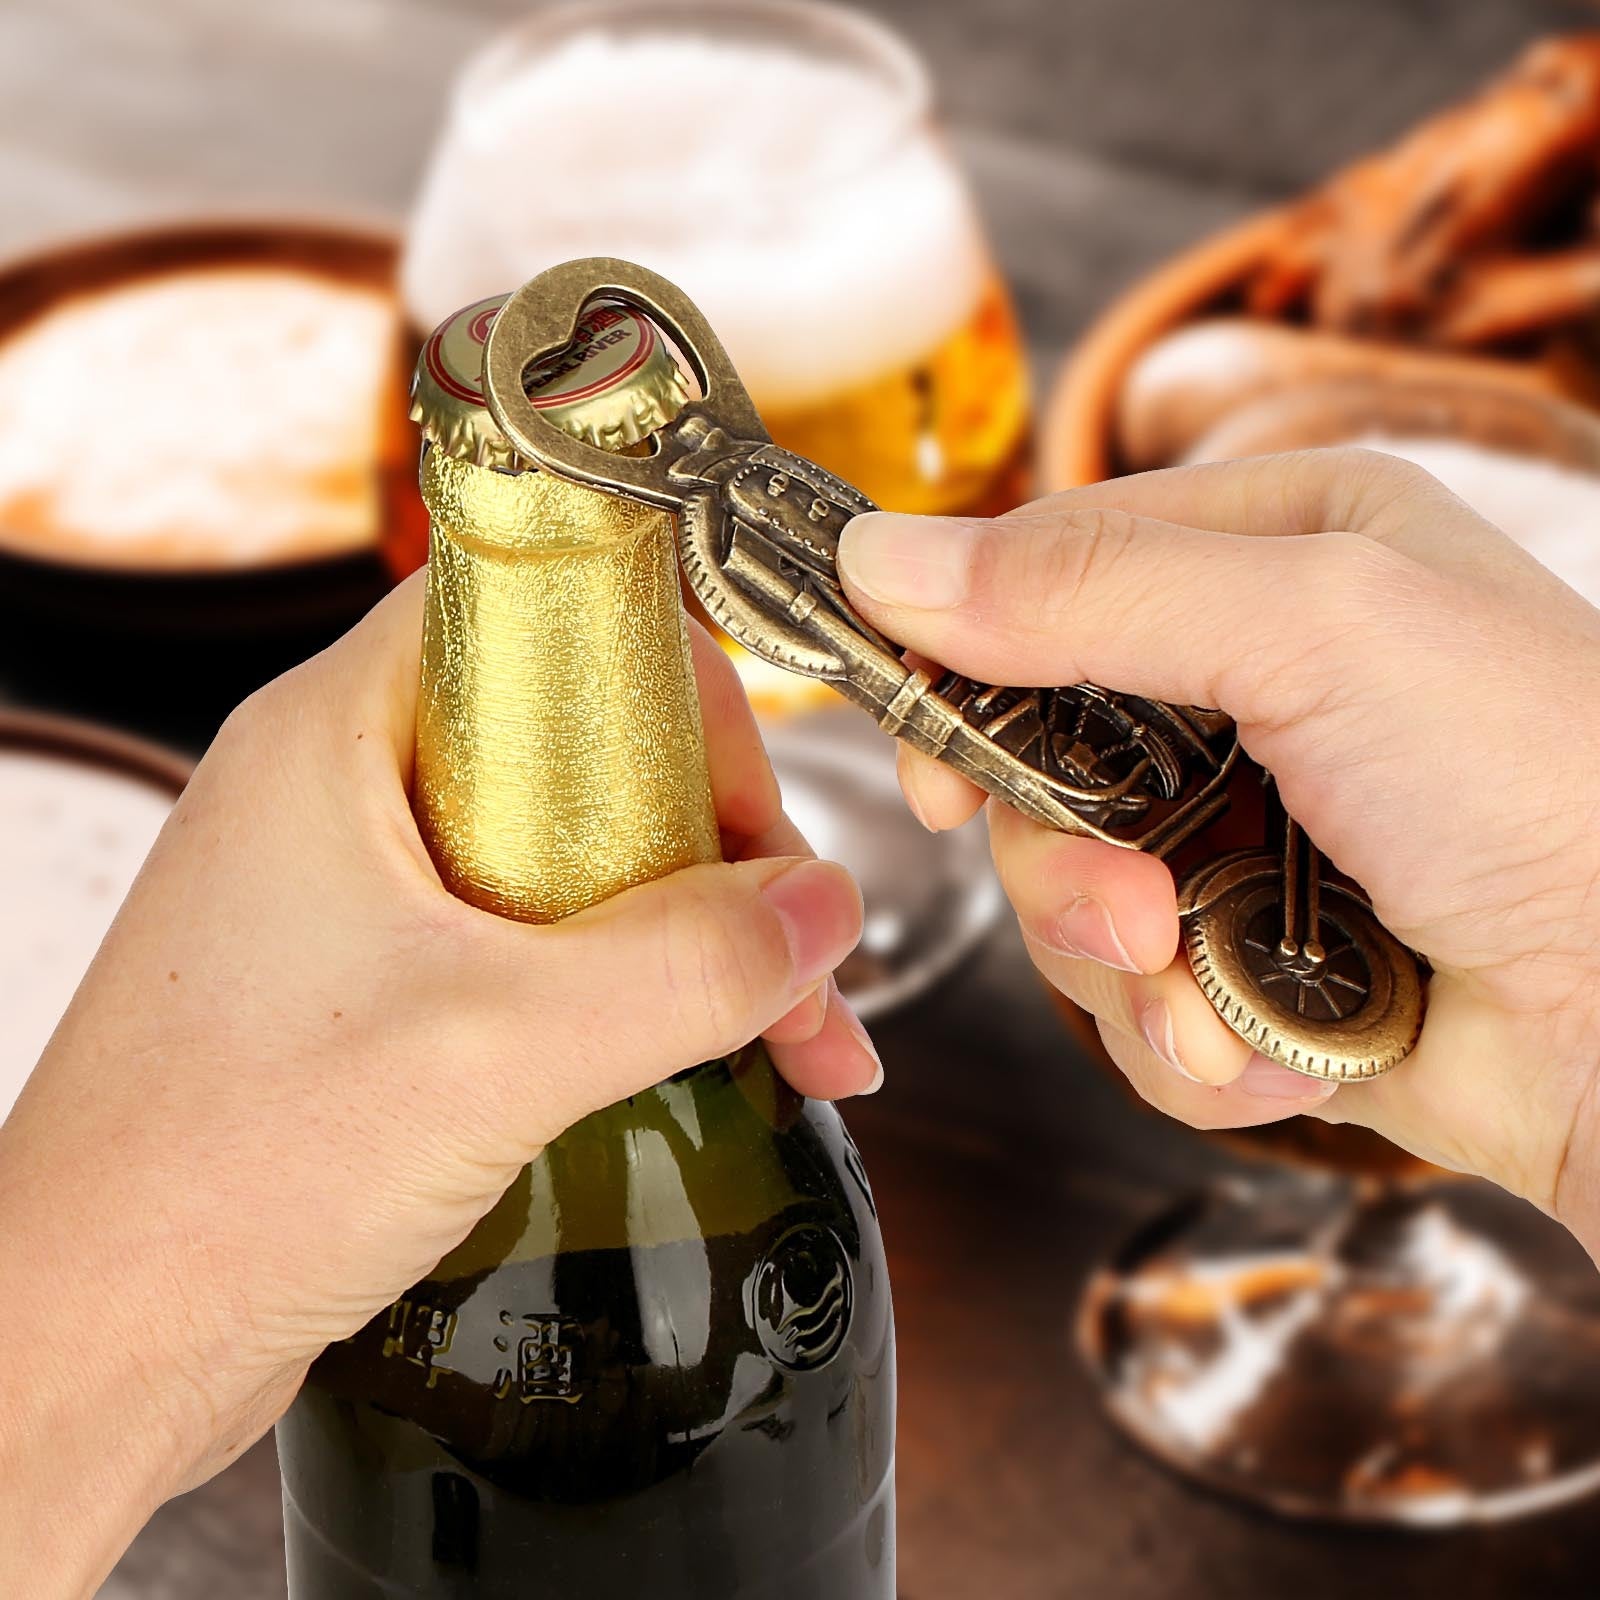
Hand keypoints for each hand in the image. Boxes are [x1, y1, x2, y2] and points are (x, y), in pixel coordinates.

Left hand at [0, 575, 876, 1594]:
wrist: (92, 1345)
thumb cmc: (214, 1179)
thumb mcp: (496, 1052)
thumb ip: (685, 968)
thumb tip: (823, 911)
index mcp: (337, 736)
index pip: (540, 614)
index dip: (666, 682)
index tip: (745, 797)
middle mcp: (348, 795)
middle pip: (585, 744)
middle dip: (720, 848)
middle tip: (794, 948)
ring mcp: (364, 896)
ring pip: (579, 858)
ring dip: (697, 935)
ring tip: (794, 1036)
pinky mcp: (385, 989)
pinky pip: (545, 948)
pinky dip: (638, 995)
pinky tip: (718, 1064)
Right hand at [839, 448, 1599, 1252]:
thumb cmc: (1540, 781)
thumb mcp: (1313, 624)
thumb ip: (1085, 588)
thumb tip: (876, 558)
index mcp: (1276, 555)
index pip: (1049, 579)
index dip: (965, 667)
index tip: (931, 756)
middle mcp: (1254, 691)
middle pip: (1037, 766)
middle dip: (1062, 864)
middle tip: (1129, 910)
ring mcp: (1247, 835)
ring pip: (1071, 901)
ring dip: (1123, 969)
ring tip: (1210, 994)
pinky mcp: (1253, 963)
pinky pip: (1137, 1006)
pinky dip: (1187, 1044)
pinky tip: (1267, 1049)